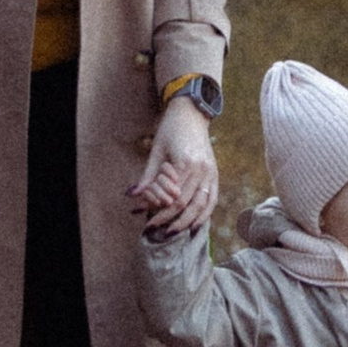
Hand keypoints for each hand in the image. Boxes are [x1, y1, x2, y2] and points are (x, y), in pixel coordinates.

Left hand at [128, 91, 217, 237]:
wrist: (191, 113)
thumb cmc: (170, 129)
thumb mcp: (156, 151)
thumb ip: (148, 176)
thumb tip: (132, 196)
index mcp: (186, 163)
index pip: (173, 198)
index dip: (160, 214)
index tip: (148, 223)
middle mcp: (201, 170)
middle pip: (187, 204)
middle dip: (171, 221)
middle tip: (158, 232)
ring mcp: (211, 172)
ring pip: (202, 205)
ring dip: (188, 221)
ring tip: (176, 232)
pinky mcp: (214, 172)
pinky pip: (212, 198)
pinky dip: (205, 213)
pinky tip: (196, 225)